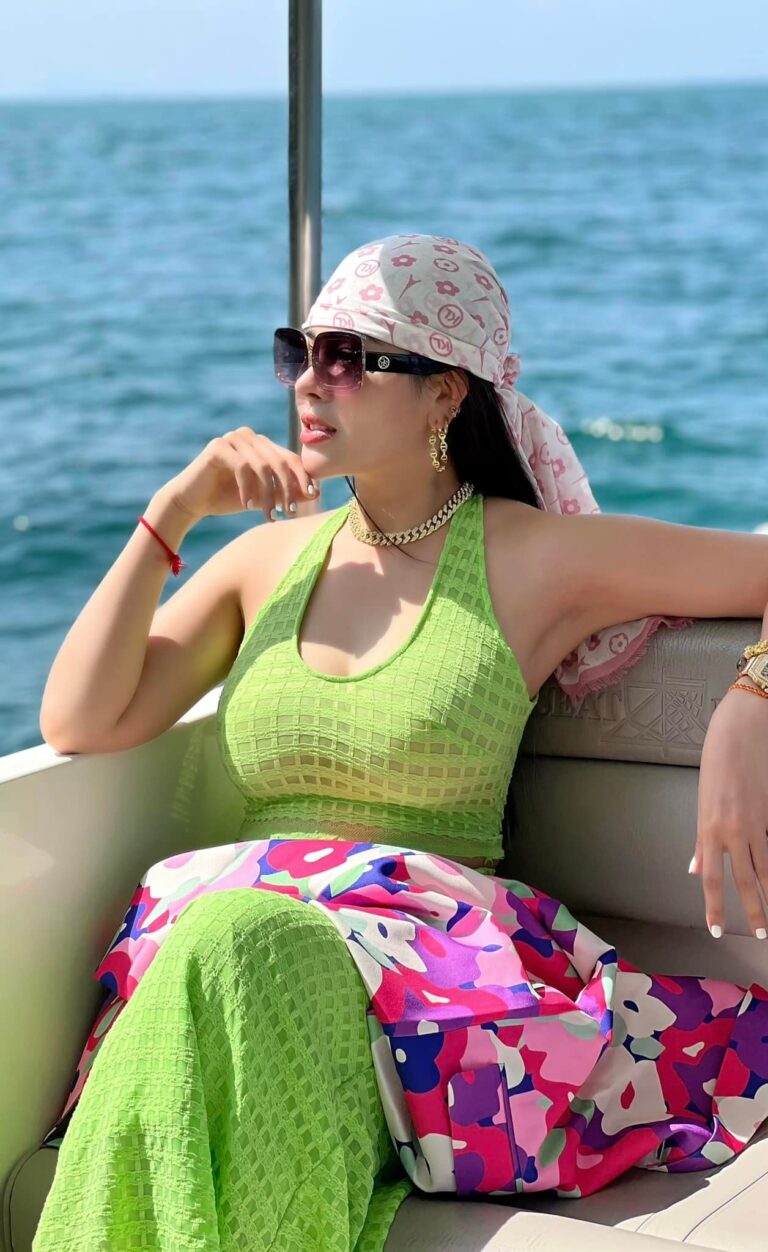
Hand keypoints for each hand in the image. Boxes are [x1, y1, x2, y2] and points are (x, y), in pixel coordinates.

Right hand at [165, 427, 317, 523]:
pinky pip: (243, 467)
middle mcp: (250, 437)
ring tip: (269, 516)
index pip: (290, 457)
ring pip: (263, 466)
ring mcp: (233, 438)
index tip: (312, 497)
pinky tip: (247, 507)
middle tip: (290, 512)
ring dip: (269, 494)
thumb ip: (286, 493)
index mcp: (262, 445)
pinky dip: (248, 489)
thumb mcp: (263, 497)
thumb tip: (316, 493)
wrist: (192, 501)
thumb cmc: (228, 498)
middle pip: (280, 461)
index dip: (303, 477)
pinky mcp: (218, 446)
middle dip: (288, 489)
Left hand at [690, 686, 767, 938]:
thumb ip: (701, 840)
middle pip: (744, 881)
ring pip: (765, 868)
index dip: (714, 906)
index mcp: (708, 828)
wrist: (741, 731)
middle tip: (761, 935)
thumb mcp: (702, 802)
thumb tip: (693, 867)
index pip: (709, 878)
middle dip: (752, 910)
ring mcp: (756, 824)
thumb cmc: (717, 762)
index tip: (718, 930)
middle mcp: (732, 830)